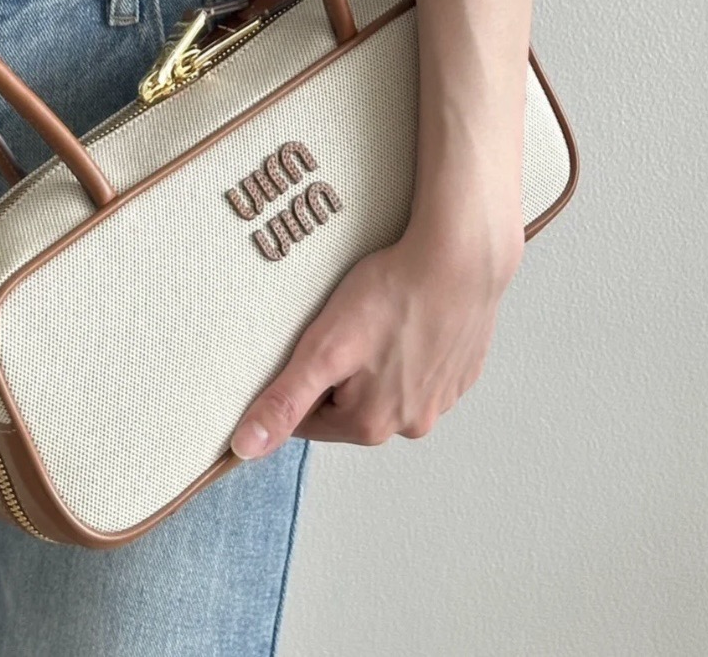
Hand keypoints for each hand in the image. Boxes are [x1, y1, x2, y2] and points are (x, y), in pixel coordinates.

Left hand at [229, 212, 523, 456]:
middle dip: (339, 372)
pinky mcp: (462, 373)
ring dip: (376, 361)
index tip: (307, 344)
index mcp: (370, 426)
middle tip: (344, 324)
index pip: (309, 420)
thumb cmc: (390, 297)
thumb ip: (284, 402)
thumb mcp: (323, 348)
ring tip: (378, 316)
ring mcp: (442, 400)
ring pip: (387, 387)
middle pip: (349, 406)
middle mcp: (411, 425)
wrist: (461, 259)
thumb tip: (245, 449)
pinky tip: (408, 317)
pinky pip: (421, 370)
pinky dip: (409, 349)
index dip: (299, 380)